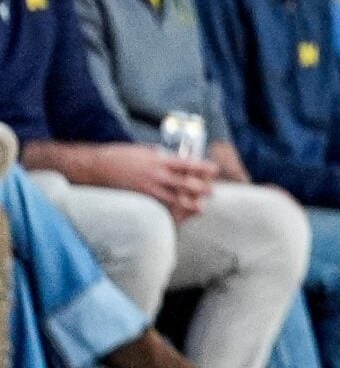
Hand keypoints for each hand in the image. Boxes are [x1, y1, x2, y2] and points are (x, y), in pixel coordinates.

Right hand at [90, 144, 217, 221]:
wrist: (96, 166)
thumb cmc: (119, 156)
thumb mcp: (143, 151)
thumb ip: (159, 156)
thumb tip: (172, 158)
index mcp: (159, 160)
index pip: (188, 164)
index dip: (203, 168)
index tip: (214, 170)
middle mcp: (157, 174)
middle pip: (185, 182)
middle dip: (201, 188)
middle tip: (211, 191)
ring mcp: (148, 187)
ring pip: (175, 198)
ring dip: (189, 203)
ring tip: (200, 208)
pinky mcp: (139, 198)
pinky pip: (158, 207)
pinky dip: (170, 212)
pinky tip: (178, 216)